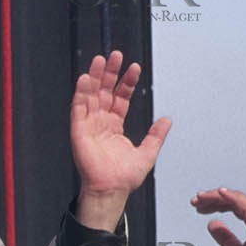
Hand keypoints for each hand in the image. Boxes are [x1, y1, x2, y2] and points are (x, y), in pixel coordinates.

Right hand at [70, 51, 171, 229]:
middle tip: (115, 56)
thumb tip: (167, 121)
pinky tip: (86, 79)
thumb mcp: (147, 153)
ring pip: (90, 96)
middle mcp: (101, 124)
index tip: (134, 68)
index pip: (120, 98)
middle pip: (104, 92)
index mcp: (114, 127)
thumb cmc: (124, 177)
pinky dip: (81, 93)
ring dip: (95, 78)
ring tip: (100, 60)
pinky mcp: (79, 132)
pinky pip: (78, 109)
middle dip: (109, 73)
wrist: (112, 189)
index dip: (127, 83)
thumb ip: (156, 135)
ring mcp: (89, 126)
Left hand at [191, 187, 245, 245]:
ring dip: (217, 197)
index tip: (201, 207)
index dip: (217, 203)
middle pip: (235, 200)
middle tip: (196, 201)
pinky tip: (220, 194)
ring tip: (201, 198)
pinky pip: (245, 206)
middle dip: (213, 198)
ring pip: (237, 199)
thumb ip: (225, 237)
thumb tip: (213, 225)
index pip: (235, 206)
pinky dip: (232, 198)